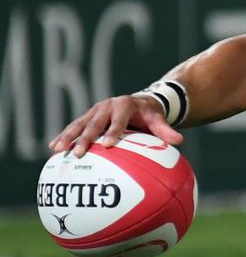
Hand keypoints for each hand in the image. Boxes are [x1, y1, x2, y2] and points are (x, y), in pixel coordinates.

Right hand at [49, 95, 182, 157]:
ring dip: (68, 137)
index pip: (119, 121)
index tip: (109, 145)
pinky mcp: (87, 116)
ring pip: (79, 124)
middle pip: (95, 123)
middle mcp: (107, 106)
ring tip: (58, 150)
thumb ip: (166, 131)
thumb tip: (179, 142)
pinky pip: (74, 127)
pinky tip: (54, 149)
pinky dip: (64, 136)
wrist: (139, 103)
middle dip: (86, 138)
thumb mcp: (158, 120)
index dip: (114, 132)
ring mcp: (95, 111)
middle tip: (79, 153)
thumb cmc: (149, 114)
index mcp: (125, 105)